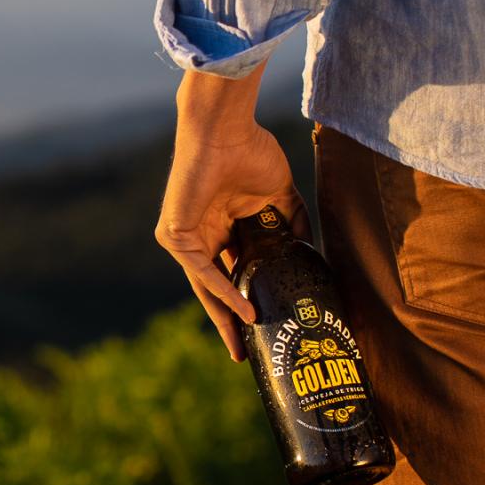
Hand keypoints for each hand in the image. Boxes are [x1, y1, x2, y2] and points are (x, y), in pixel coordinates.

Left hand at [154, 70, 311, 362]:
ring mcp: (186, 237)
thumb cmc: (250, 152)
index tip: (268, 324)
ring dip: (225, 318)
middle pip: (217, 288)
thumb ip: (293, 221)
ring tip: (242, 346)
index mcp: (223, 226)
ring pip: (206, 287)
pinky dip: (223, 292)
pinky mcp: (175, 236)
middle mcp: (202, 236)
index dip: (250, 297)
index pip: (235, 271)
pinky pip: (202, 272)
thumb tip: (310, 249)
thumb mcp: (279, 194)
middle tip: (246, 353)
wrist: (225, 130)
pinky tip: (242, 312)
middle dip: (231, 321)